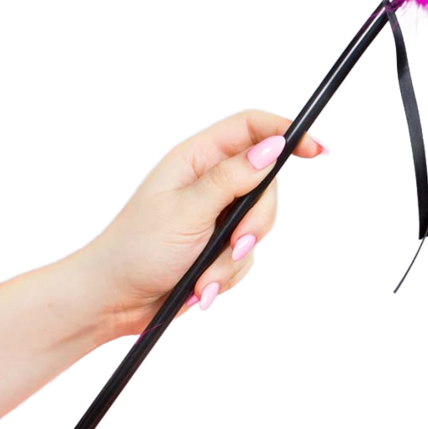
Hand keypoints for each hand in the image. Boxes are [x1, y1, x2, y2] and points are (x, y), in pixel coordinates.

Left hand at [70, 108, 329, 338]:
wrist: (110, 300)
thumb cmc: (135, 249)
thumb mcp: (186, 211)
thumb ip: (232, 179)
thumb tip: (272, 146)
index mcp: (195, 158)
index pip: (251, 128)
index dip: (286, 132)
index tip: (317, 150)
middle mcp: (208, 182)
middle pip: (265, 185)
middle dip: (255, 223)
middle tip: (236, 245)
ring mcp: (214, 215)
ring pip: (258, 227)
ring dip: (234, 259)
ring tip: (204, 279)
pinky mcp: (216, 247)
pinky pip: (245, 257)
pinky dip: (226, 276)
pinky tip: (200, 289)